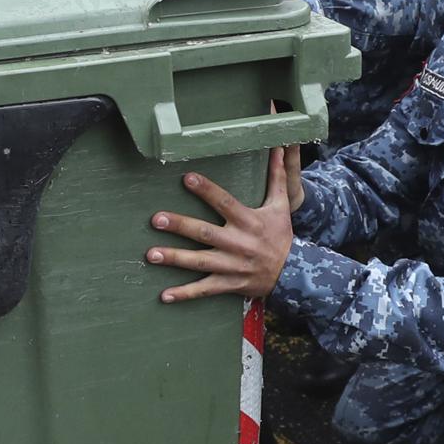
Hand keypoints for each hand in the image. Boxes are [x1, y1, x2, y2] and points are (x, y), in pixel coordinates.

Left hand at [146, 147, 300, 302]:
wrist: (293, 273)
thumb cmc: (280, 235)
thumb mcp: (280, 206)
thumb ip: (277, 176)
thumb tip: (281, 148)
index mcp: (248, 221)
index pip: (225, 203)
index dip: (207, 190)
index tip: (187, 178)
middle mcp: (238, 244)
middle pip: (205, 233)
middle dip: (180, 226)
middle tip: (155, 219)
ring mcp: (232, 266)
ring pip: (200, 262)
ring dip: (175, 259)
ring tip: (150, 254)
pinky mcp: (228, 284)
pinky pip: (204, 290)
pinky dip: (185, 294)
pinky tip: (164, 295)